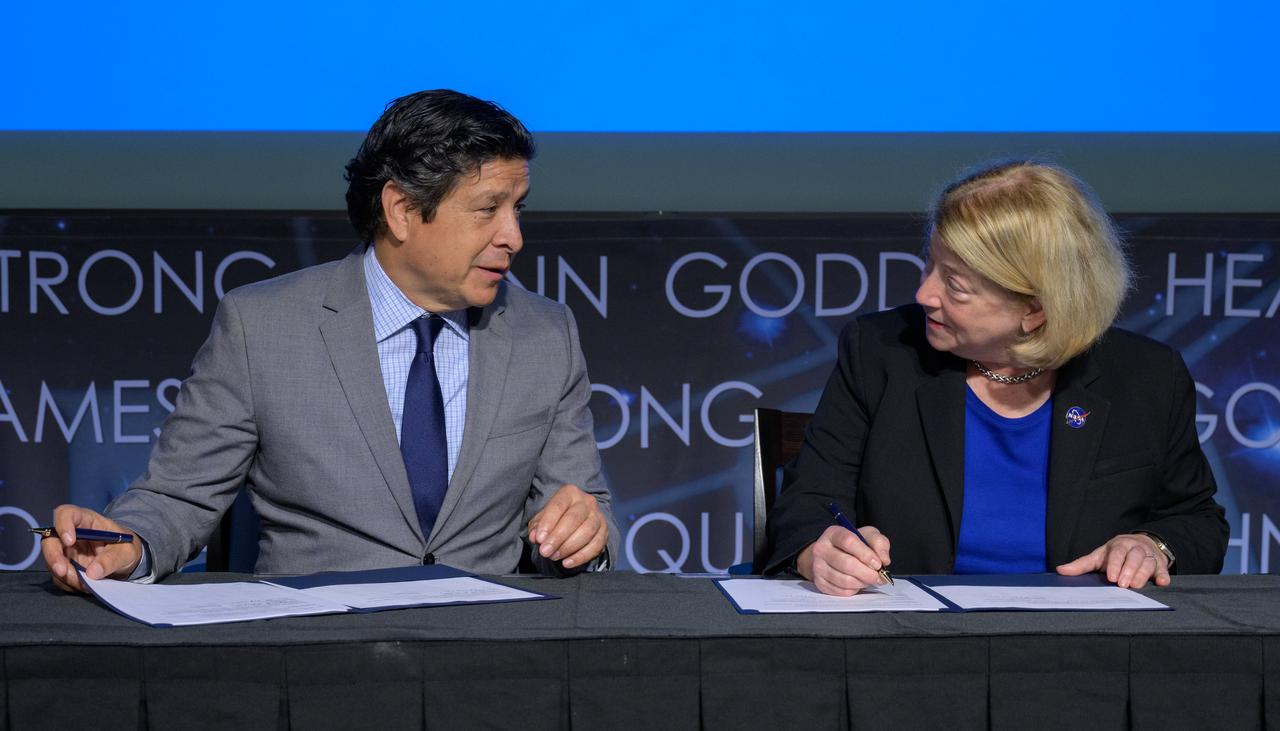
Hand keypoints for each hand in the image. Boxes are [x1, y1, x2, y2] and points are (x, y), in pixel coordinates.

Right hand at [39, 504, 142, 593]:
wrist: (124, 560)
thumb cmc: (125, 547)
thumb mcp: (126, 552)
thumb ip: (111, 560)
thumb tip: (92, 573)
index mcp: (86, 520)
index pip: (66, 513)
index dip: (63, 525)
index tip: (69, 541)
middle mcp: (71, 534)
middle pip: (50, 540)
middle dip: (53, 556)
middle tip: (63, 571)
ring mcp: (66, 551)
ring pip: (52, 561)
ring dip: (64, 575)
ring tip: (85, 584)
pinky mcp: (65, 566)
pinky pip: (59, 577)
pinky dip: (69, 584)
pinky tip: (84, 586)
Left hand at [527, 484, 608, 569]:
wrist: (576, 520)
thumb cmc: (556, 518)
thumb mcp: (542, 518)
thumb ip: (536, 527)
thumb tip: (535, 537)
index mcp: (570, 493)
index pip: (558, 506)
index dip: (548, 523)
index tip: (539, 539)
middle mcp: (587, 501)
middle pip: (573, 519)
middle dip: (558, 537)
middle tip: (545, 552)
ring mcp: (598, 516)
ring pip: (587, 532)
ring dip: (568, 547)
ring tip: (554, 557)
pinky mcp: (604, 532)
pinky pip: (596, 545)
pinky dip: (581, 556)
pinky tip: (567, 563)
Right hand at [796, 524, 891, 595]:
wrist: (832, 554)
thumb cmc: (853, 545)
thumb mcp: (868, 536)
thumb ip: (879, 543)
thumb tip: (884, 560)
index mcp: (833, 533)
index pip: (848, 542)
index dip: (866, 554)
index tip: (878, 564)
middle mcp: (821, 549)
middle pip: (846, 564)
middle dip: (867, 573)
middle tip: (878, 577)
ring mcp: (818, 567)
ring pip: (844, 580)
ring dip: (862, 583)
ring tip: (869, 579)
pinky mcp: (819, 582)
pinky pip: (841, 591)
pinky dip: (854, 590)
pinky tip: (857, 583)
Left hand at [1056, 533, 1170, 588]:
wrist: (1139, 544)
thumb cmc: (1114, 554)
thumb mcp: (1098, 557)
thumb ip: (1081, 565)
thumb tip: (1060, 570)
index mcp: (1118, 545)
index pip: (1116, 553)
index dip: (1114, 564)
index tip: (1110, 577)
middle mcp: (1135, 548)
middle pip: (1134, 557)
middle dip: (1129, 570)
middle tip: (1123, 584)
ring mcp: (1149, 556)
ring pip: (1148, 563)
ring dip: (1143, 574)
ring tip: (1136, 586)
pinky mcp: (1161, 565)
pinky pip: (1164, 570)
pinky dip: (1164, 576)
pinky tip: (1162, 583)